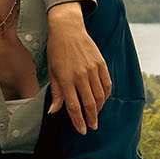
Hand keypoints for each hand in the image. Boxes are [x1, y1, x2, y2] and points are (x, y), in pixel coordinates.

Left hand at [46, 2, 110, 135]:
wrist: (68, 28)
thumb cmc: (57, 51)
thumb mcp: (52, 72)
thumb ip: (56, 93)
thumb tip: (54, 112)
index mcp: (66, 79)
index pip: (74, 107)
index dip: (79, 121)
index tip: (82, 130)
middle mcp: (80, 76)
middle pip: (89, 104)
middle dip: (91, 118)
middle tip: (92, 127)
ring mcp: (92, 69)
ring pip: (100, 96)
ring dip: (99, 108)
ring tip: (96, 114)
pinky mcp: (101, 63)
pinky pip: (107, 84)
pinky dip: (106, 94)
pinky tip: (103, 100)